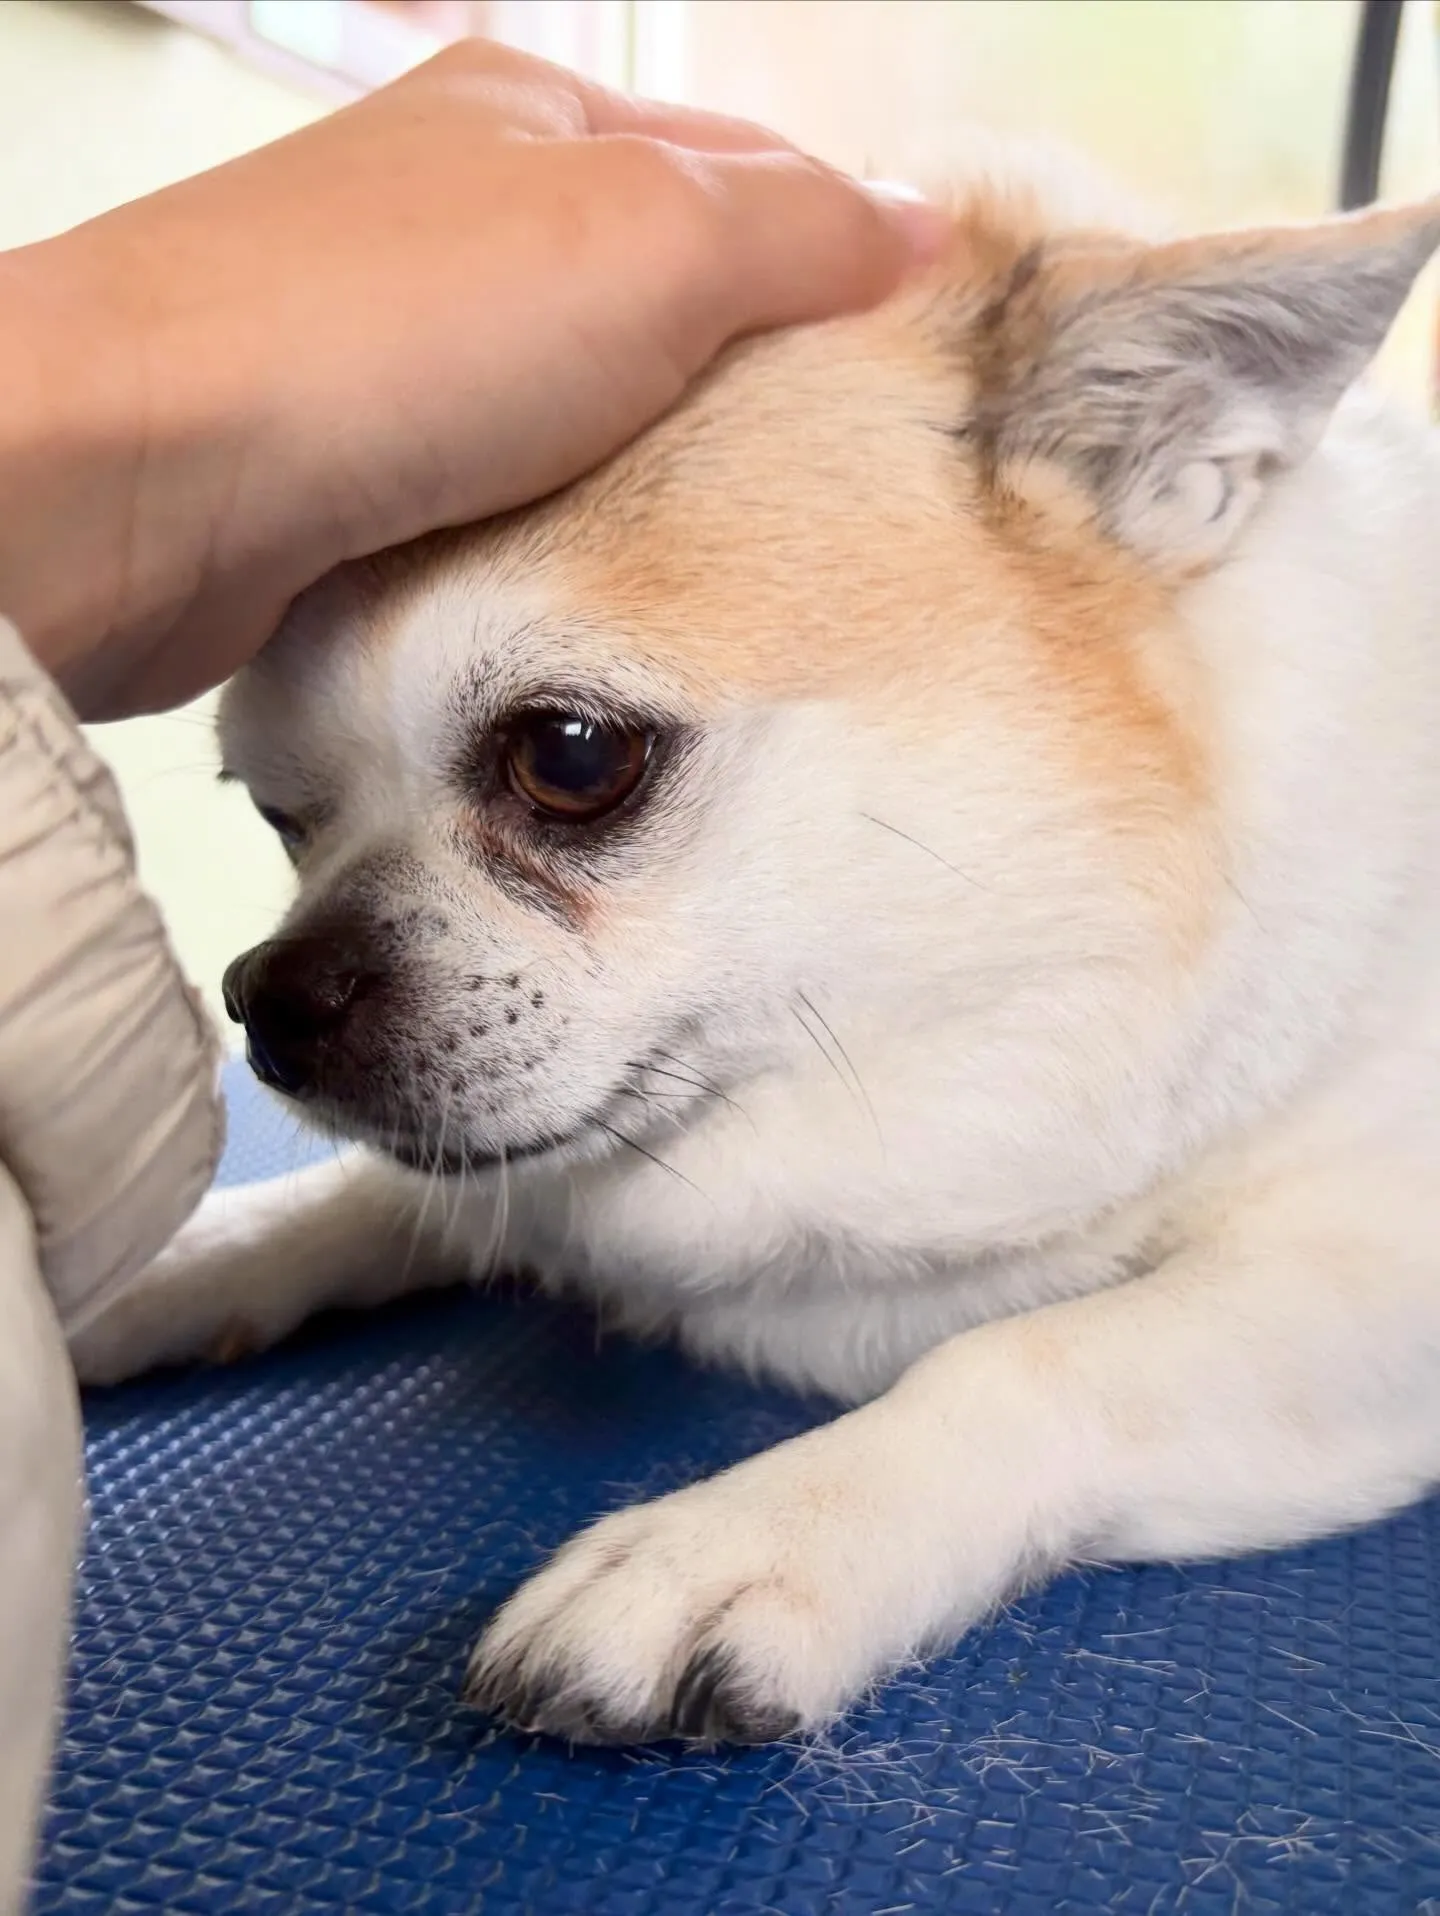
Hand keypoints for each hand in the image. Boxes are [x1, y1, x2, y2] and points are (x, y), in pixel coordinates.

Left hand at [0, 39, 944, 720]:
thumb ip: (801, 231)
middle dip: (748, 381)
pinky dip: (557, 526)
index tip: (915, 371)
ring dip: (651, 469)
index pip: (743, 165)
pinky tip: (599, 578)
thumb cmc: (399, 333)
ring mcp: (388, 338)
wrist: (149, 481)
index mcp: (534, 111)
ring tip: (733, 548)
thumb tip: (924, 228)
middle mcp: (455, 208)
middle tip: (837, 485)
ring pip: (576, 402)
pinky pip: (497, 486)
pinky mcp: (342, 459)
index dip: (841, 255)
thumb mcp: (651, 242)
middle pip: (657, 291)